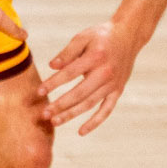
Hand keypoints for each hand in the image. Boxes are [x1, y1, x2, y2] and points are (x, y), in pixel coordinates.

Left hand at [41, 17, 138, 132]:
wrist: (128, 36)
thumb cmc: (101, 36)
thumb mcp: (83, 37)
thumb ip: (67, 52)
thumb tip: (52, 66)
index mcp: (95, 58)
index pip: (70, 73)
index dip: (53, 83)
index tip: (39, 92)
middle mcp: (105, 73)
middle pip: (80, 93)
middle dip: (60, 105)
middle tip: (44, 114)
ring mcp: (113, 84)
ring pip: (90, 104)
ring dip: (72, 114)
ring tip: (55, 121)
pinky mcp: (118, 91)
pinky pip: (106, 110)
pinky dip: (95, 122)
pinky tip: (81, 131)